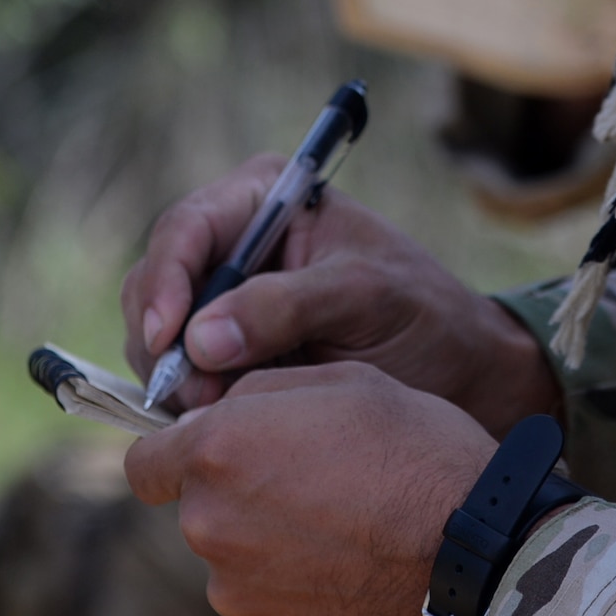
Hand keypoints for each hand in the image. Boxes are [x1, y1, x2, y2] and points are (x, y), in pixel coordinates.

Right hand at [121, 158, 560, 430]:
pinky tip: (224, 417)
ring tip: (221, 409)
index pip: (187, 228)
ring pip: (160, 336)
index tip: (167, 338)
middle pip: (158, 283)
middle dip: (165, 341)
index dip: (165, 281)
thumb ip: (287, 308)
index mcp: (269, 198)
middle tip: (197, 398)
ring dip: (178, 378)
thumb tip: (199, 338)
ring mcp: (228, 299)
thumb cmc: (424, 317)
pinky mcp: (228, 353)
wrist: (457, 373)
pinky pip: (182, 375)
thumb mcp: (365, 298)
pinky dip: (191, 400)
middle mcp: (238, 241)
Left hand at [125, 361, 492, 615]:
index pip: (145, 462)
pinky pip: (269, 595)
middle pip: (201, 505)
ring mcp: (238, 590)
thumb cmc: (416, 449)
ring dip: (272, 534)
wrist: (472, 552)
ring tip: (348, 517)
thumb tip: (219, 413)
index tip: (220, 447)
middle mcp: (211, 524)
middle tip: (317, 471)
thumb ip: (262, 390)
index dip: (177, 451)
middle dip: (242, 488)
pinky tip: (356, 557)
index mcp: (221, 449)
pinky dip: (299, 577)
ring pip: (237, 552)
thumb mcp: (347, 380)